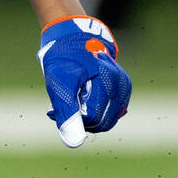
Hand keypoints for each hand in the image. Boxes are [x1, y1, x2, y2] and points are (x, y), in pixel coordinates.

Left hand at [38, 15, 131, 146]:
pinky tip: (80, 98)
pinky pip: (111, 110)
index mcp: (107, 82)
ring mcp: (124, 86)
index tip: (53, 109)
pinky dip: (95, 109)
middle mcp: (121, 85)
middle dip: (80, 119)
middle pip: (103, 122)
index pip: (93, 119)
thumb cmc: (63, 57)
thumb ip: (67, 112)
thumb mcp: (58, 82)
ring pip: (107, 118)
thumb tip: (73, 143)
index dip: (72, 118)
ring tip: (69, 99)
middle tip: (58, 108)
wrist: (71, 34)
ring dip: (87, 114)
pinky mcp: (123, 87)